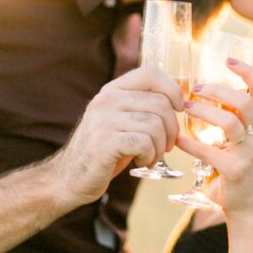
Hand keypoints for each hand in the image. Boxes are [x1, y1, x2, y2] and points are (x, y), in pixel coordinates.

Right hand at [49, 67, 183, 208]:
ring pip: (156, 125)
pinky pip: (145, 143)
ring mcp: (103, 119)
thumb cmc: (105, 150)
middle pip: (160, 104)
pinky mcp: (104, 142)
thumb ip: (144, 106)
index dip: (173, 89)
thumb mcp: (122, 120)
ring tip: (151, 156)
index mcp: (112, 90)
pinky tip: (141, 162)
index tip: (179, 108)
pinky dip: (150, 156)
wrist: (69, 178)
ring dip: (161, 147)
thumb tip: (183, 95)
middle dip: (172, 129)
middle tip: (166, 146)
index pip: (150, 73)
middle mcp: (106, 99)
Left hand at [177, 59, 252, 216]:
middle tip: (195, 88)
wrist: (247, 207)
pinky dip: (190, 143)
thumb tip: (200, 93)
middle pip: (244, 101)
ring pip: (230, 122)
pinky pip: (210, 151)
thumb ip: (227, 119)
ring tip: (185, 108)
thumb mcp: (238, 141)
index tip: (227, 59)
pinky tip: (177, 139)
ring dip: (204, 111)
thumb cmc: (236, 168)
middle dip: (217, 90)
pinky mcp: (235, 170)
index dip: (246, 71)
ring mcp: (249, 153)